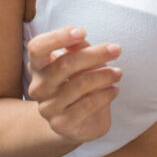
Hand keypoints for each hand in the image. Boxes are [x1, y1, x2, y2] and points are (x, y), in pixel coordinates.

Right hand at [25, 26, 120, 146]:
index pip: (37, 47)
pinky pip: (87, 105)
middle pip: (64, 64)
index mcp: (38, 67)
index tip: (82, 32)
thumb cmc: (78, 84)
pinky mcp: (62, 124)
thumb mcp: (80, 63)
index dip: (57, 37)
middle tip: (116, 50)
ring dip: (104, 76)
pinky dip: (105, 95)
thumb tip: (81, 37)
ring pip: (79, 85)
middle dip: (94, 54)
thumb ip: (78, 49)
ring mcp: (48, 107)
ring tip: (118, 73)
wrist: (78, 122)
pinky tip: (115, 90)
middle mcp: (38, 87)